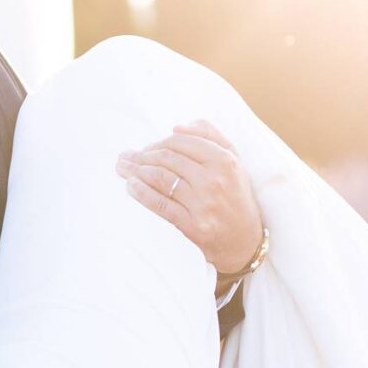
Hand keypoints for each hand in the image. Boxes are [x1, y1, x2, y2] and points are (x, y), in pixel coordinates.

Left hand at [116, 121, 262, 276]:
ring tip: (122, 168)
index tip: (147, 148)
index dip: (159, 142)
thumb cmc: (235, 195)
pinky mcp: (192, 226)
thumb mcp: (233, 161)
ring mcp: (203, 204)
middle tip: (127, 157)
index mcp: (225, 161)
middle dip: (142, 155)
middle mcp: (214, 180)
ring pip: (161, 179)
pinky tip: (129, 186)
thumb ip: (210, 136)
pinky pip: (160, 204)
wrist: (245, 240)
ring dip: (136, 171)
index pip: (181, 142)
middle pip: (168, 159)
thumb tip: (177, 127)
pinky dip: (141, 193)